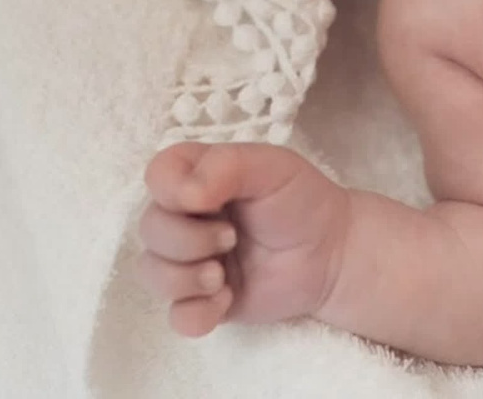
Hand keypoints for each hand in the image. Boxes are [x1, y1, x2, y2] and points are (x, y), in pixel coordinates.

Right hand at [138, 141, 353, 336]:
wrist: (333, 255)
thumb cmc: (301, 201)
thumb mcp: (272, 166)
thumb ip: (225, 166)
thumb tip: (185, 196)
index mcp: (197, 177)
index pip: (156, 176)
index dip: (170, 192)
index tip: (205, 202)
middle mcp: (185, 217)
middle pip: (149, 229)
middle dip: (188, 240)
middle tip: (232, 239)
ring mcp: (190, 261)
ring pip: (152, 273)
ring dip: (186, 278)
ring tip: (224, 277)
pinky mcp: (202, 300)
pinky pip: (176, 315)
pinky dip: (197, 313)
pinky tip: (227, 301)